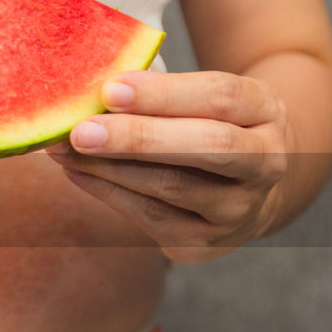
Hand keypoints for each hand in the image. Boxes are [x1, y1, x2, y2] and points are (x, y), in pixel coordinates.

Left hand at [48, 70, 289, 263]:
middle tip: (81, 130)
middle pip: (207, 146)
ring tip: (64, 148)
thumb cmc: (211, 125)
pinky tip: (77, 172)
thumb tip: (96, 90)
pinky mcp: (206, 243)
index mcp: (267, 112)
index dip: (164, 94)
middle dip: (138, 138)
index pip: (221, 97)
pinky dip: (107, 192)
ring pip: (172, 187)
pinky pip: (150, 217)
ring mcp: (239, 210)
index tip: (111, 88)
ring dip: (109, 167)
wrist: (245, 185)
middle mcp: (265, 163)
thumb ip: (165, 93)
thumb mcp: (206, 98)